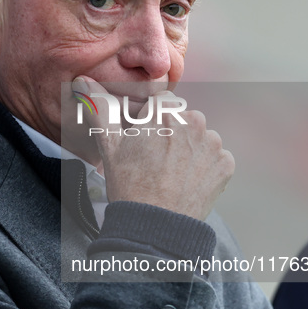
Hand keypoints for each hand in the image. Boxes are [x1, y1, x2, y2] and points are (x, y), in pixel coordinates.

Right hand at [72, 76, 233, 220]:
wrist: (156, 226)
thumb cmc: (129, 185)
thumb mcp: (109, 145)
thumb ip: (100, 108)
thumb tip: (82, 82)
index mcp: (164, 111)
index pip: (161, 102)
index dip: (151, 119)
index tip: (144, 139)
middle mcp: (193, 120)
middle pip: (182, 119)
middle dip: (171, 134)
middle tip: (155, 161)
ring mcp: (212, 143)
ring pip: (199, 138)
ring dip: (189, 150)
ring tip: (171, 174)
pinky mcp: (225, 164)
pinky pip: (214, 158)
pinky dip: (204, 168)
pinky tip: (186, 182)